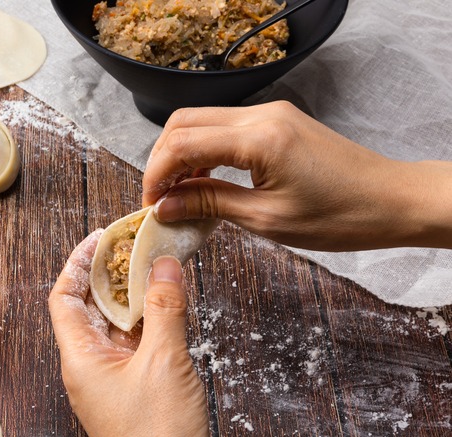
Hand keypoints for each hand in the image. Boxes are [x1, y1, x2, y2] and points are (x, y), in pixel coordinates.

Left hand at [48, 230, 208, 436]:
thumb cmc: (157, 434)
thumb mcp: (164, 362)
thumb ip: (164, 308)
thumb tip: (163, 263)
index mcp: (81, 359)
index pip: (64, 298)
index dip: (78, 263)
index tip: (101, 238)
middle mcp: (90, 366)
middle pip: (90, 307)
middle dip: (110, 273)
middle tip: (133, 245)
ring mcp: (112, 378)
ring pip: (115, 324)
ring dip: (133, 294)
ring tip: (153, 265)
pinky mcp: (134, 388)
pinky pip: (135, 343)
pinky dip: (148, 319)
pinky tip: (166, 303)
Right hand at [142, 101, 451, 250]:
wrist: (391, 200)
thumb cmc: (341, 215)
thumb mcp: (267, 218)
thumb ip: (210, 204)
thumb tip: (166, 206)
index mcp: (259, 138)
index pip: (182, 142)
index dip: (156, 174)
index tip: (150, 204)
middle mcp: (261, 115)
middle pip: (184, 122)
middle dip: (161, 159)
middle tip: (159, 198)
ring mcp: (270, 113)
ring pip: (201, 121)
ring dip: (181, 154)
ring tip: (178, 193)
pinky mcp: (277, 121)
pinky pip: (225, 127)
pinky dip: (204, 150)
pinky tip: (204, 180)